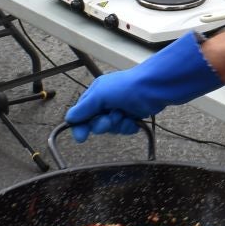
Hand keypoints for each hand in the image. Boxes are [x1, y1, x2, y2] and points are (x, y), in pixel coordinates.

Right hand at [64, 34, 222, 140]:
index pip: (81, 113)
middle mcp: (106, 101)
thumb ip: (84, 108)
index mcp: (96, 93)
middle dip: (103, 124)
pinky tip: (133, 121)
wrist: (155, 88)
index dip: (80, 125)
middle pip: (96, 123)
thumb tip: (69, 119)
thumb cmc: (127, 87)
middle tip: (111, 119)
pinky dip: (128, 127)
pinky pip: (124, 129)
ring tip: (125, 116)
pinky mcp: (133, 115)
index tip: (81, 137)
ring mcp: (120, 109)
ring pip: (111, 128)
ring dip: (117, 125)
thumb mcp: (100, 95)